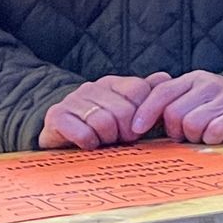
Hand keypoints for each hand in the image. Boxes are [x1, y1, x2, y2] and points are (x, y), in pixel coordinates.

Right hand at [39, 73, 166, 150]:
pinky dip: (89, 143)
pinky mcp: (56, 116)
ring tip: (101, 141)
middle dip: (125, 132)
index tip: (136, 128)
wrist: (63, 140)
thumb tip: (165, 78)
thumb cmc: (104, 131)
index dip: (142, 115)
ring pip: (104, 122)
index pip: (140, 89)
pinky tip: (87, 144)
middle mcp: (92, 87)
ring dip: (106, 139)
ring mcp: (73, 99)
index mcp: (113, 83)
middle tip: (117, 138)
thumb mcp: (130, 115)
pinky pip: (84, 134)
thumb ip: (148, 97)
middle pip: (124, 110)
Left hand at [128, 71, 222, 145]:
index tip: (136, 130)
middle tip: (187, 135)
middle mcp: (207, 85)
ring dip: (194, 137)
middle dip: (175, 131)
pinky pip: (214, 132)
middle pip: (173, 114)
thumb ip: (174, 100)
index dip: (145, 113)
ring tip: (204, 135)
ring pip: (191, 125)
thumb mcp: (198, 93)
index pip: (161, 93)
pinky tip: (217, 137)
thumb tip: (141, 119)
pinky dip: (212, 139)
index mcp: (193, 79)